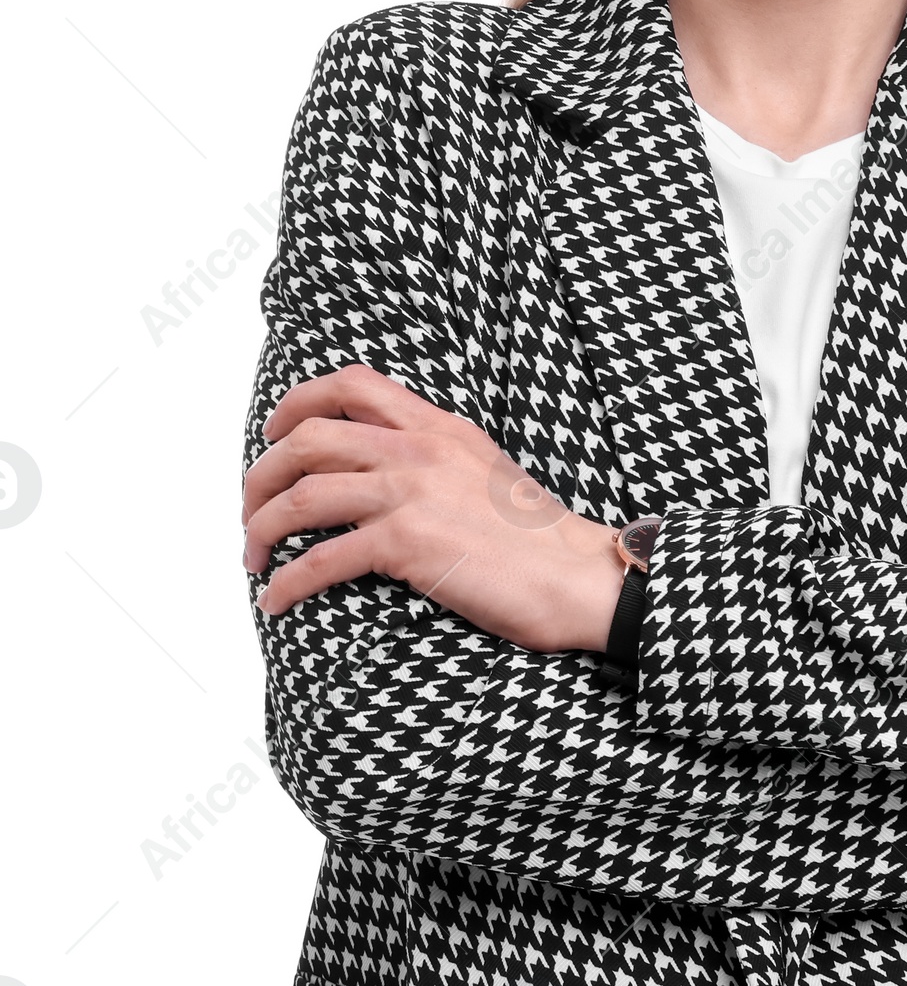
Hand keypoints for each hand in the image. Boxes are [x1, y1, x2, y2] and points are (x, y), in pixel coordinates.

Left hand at [243, 363, 624, 651]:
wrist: (575, 574)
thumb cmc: (535, 537)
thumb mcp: (484, 469)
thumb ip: (434, 456)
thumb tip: (380, 471)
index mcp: (437, 427)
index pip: (350, 385)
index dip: (296, 405)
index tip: (273, 436)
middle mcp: (419, 450)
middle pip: (307, 439)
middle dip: (261, 477)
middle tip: (252, 511)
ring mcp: (412, 493)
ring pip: (303, 496)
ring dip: (262, 529)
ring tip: (254, 558)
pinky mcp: (408, 543)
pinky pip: (322, 559)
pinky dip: (288, 583)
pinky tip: (278, 600)